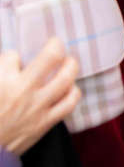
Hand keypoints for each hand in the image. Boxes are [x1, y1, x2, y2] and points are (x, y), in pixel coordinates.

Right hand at [0, 40, 79, 155]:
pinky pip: (69, 103)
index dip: (13, 57)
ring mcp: (38, 107)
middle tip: (55, 44)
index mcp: (2, 82)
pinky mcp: (46, 122)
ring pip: (65, 79)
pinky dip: (73, 92)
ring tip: (69, 62)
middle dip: (55, 46)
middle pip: (50, 58)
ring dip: (70, 66)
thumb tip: (12, 61)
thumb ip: (1, 73)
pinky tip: (70, 88)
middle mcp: (22, 91)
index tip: (13, 61)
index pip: (12, 56)